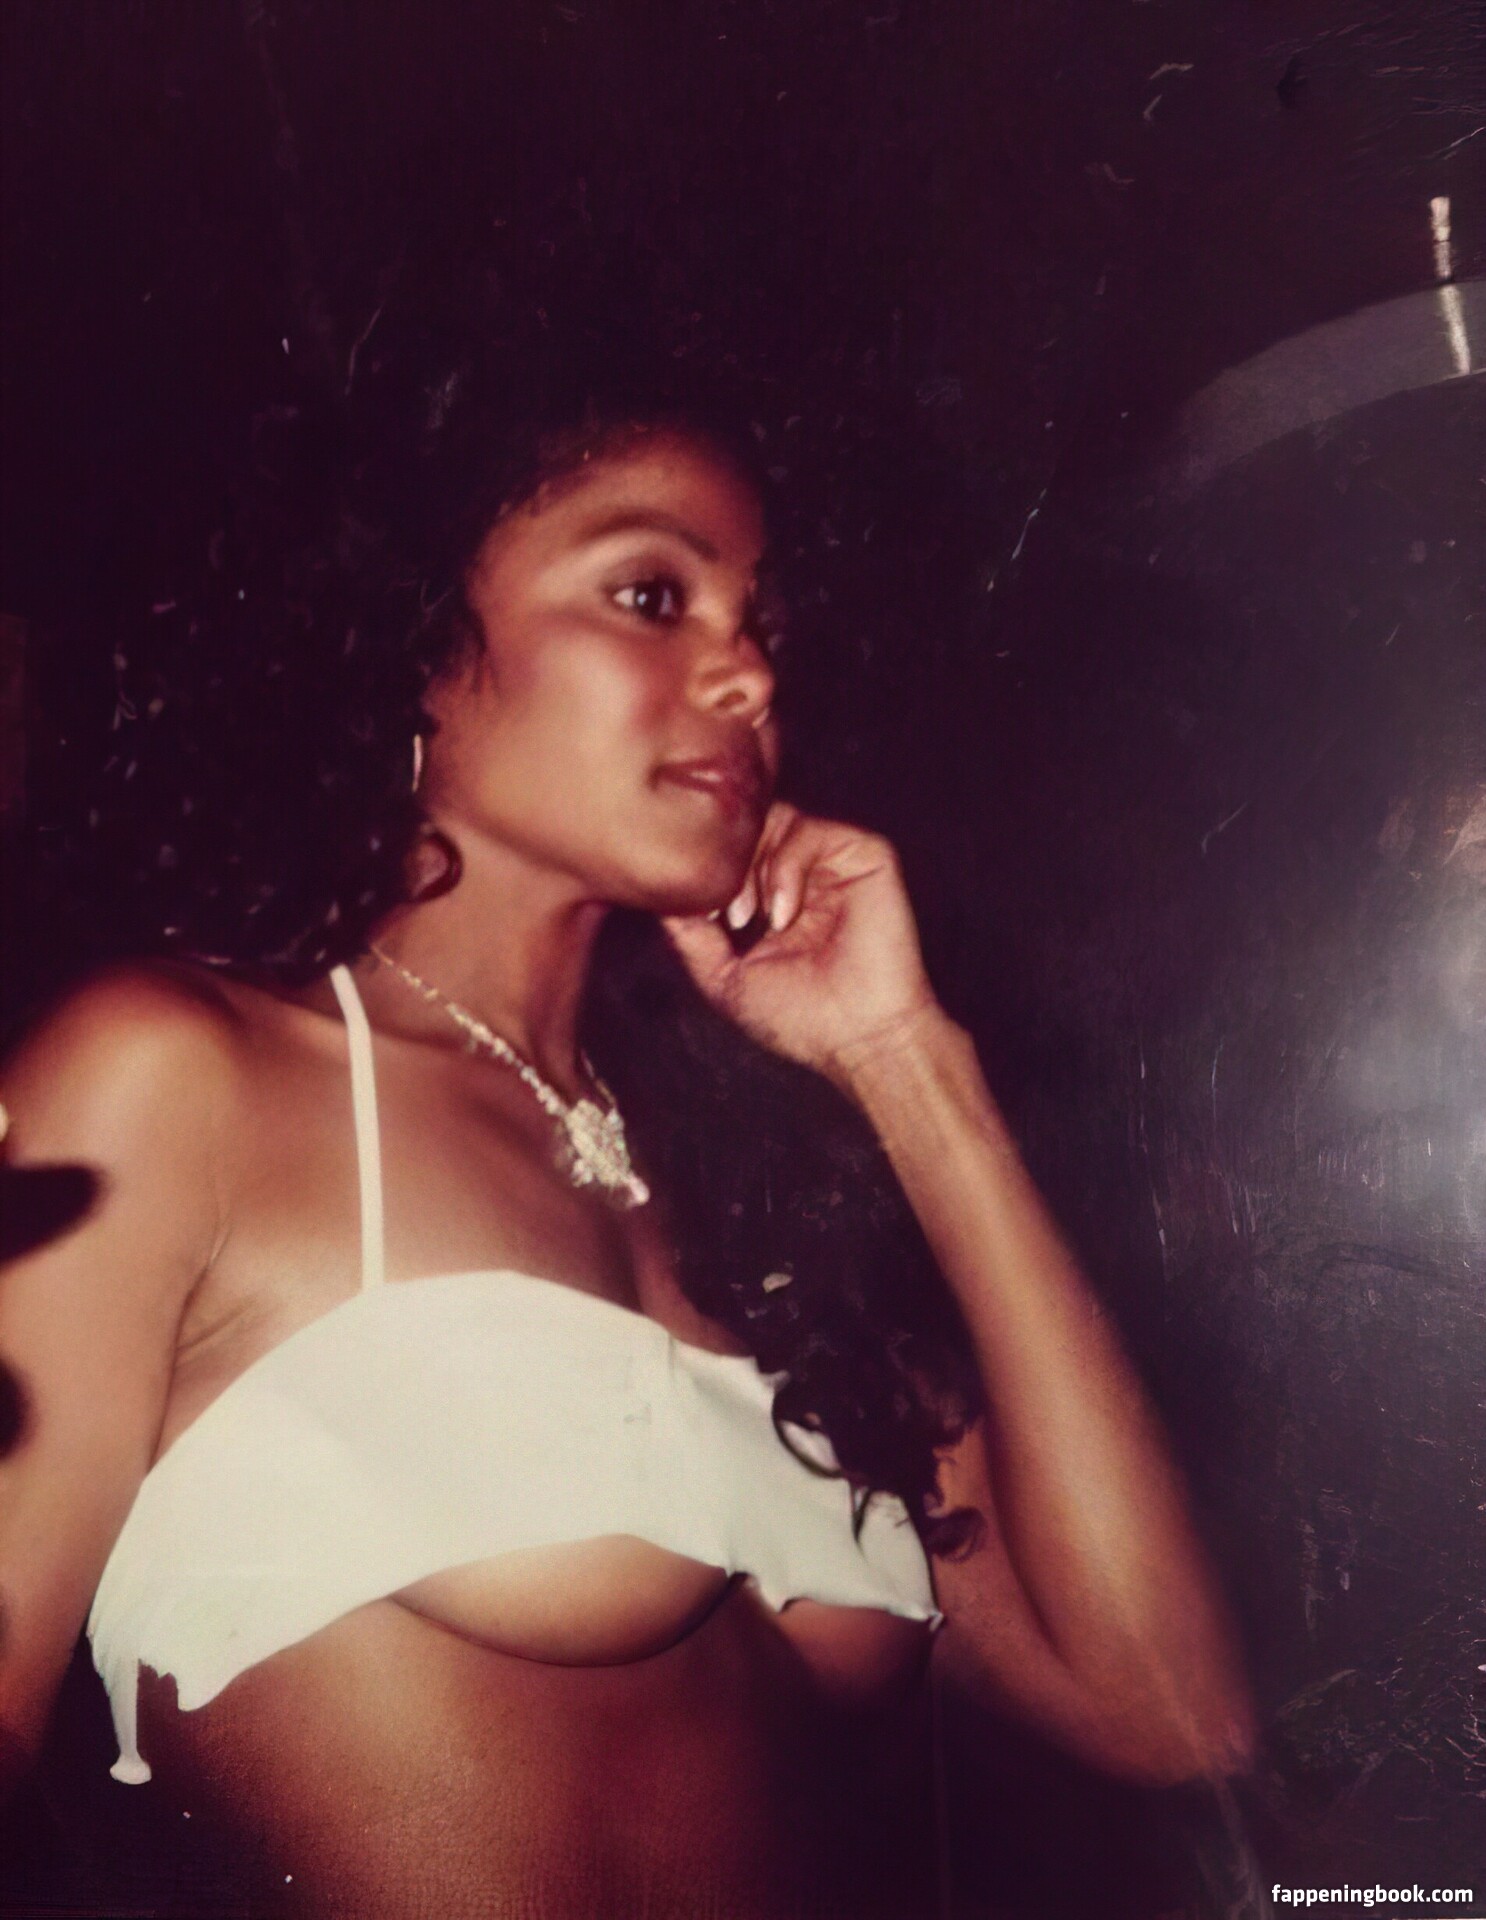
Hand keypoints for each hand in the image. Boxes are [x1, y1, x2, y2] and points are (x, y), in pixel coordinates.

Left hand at [662, 803, 942, 1087]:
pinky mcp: (868, 857)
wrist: (858, 1040)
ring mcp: (839, 864)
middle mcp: (811, 875)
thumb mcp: (726, 979)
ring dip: (755, 866)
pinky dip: (787, 867)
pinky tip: (786, 914)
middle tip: (726, 914)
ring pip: (779, 819)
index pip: (738, 850)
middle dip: (729, 863)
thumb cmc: (802, 1020)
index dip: (712, 870)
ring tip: (754, 917)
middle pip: (755, 825)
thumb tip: (660, 905)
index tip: (703, 916)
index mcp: (781, 898)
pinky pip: (814, 831)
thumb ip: (692, 939)